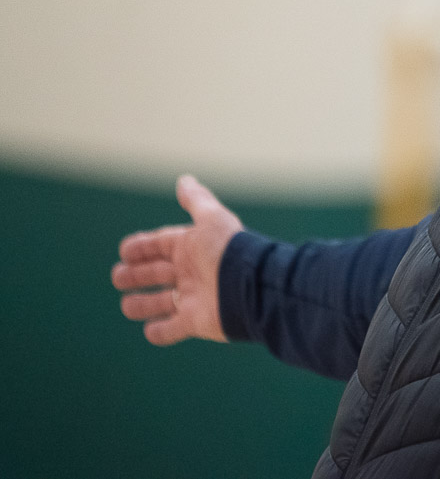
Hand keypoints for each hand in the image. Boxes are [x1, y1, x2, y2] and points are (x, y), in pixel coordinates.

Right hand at [112, 174, 243, 344]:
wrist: (250, 287)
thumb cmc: (227, 250)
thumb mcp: (211, 219)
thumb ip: (197, 201)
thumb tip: (184, 179)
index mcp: (192, 248)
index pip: (161, 246)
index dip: (142, 247)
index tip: (124, 250)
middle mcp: (192, 273)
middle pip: (157, 273)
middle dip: (137, 275)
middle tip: (118, 276)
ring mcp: (193, 299)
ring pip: (161, 303)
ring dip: (143, 304)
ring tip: (127, 305)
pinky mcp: (195, 323)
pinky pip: (173, 329)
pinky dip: (160, 332)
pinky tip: (150, 330)